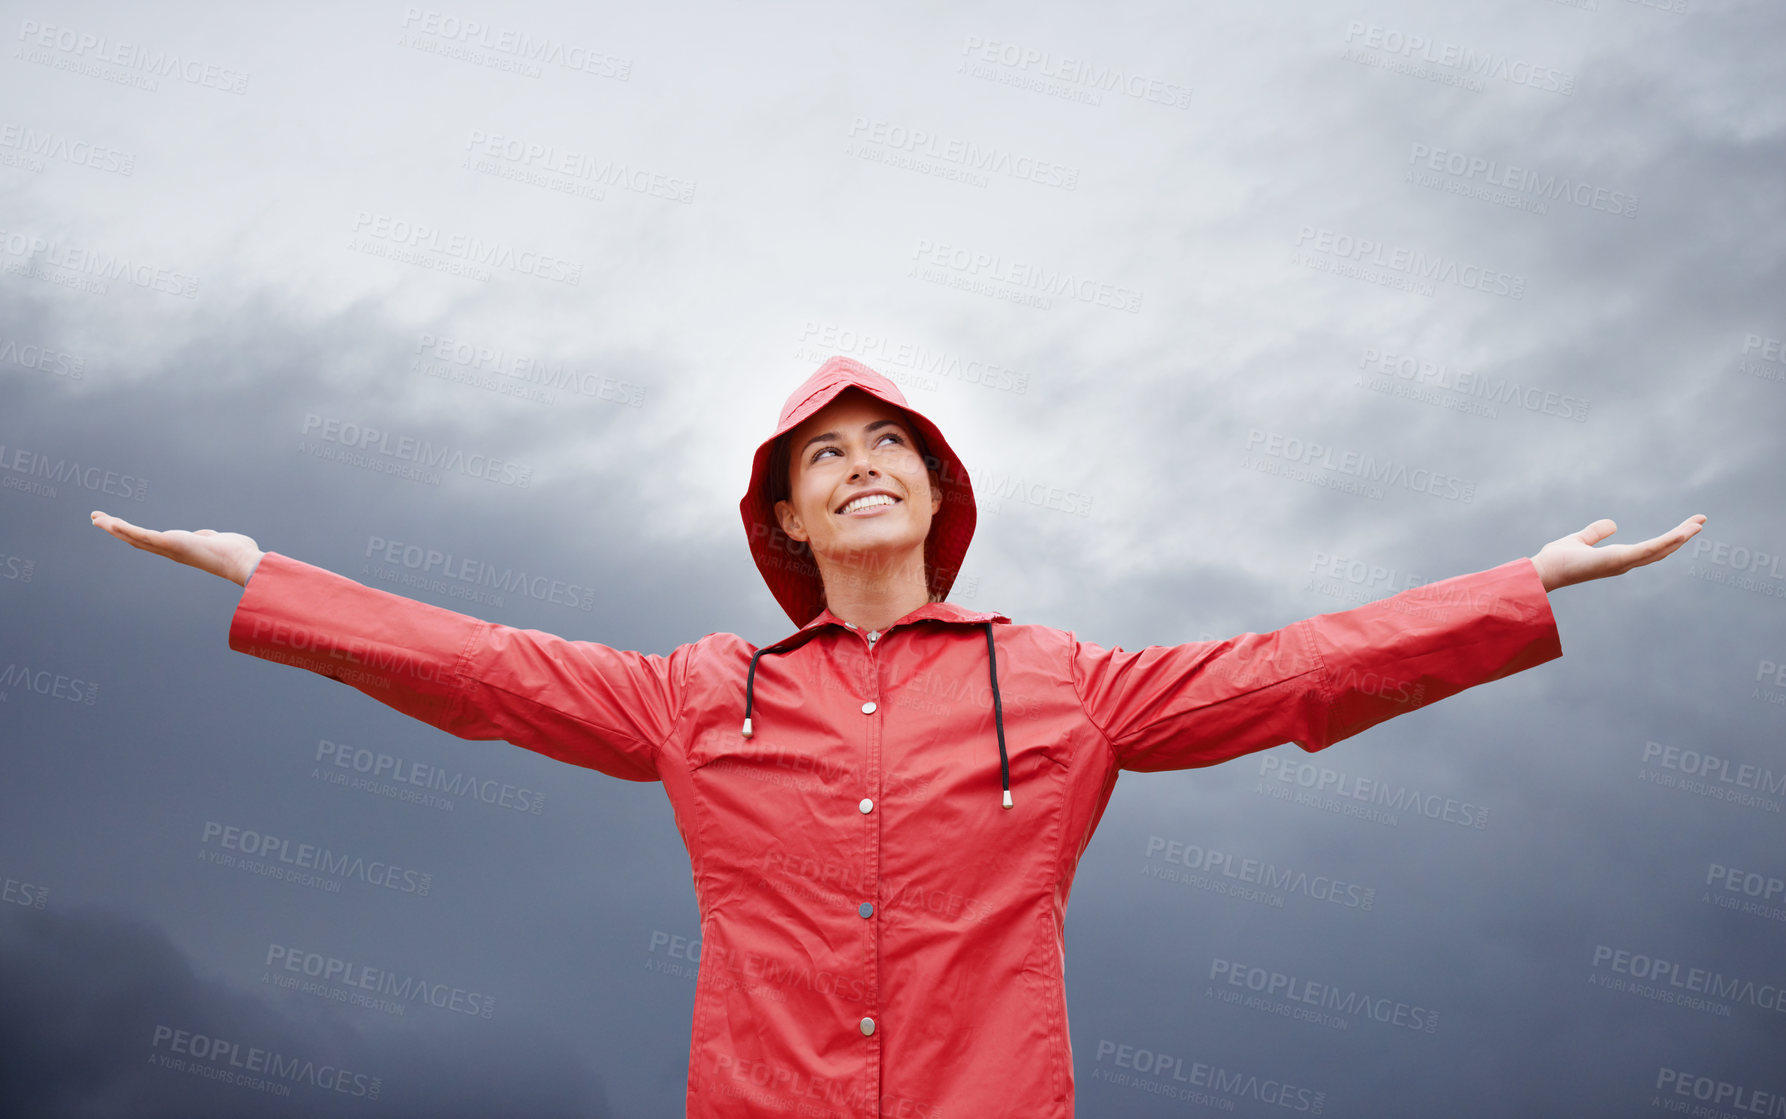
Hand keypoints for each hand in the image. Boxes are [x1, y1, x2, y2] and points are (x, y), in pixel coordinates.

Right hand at [90, 510, 264, 586]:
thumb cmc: (236, 553)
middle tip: (97, 520)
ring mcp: (169, 548)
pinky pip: (143, 536)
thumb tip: (209, 536)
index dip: (133, 534)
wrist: (242, 562)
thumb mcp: (216, 540)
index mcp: (180, 548)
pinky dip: (125, 529)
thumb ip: (208, 537)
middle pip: (136, 540)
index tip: (119, 526)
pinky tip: (110, 523)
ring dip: (114, 528)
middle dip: (116, 530)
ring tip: (96, 518)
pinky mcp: (171, 544)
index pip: (151, 541)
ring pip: (135, 538)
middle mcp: (171, 551)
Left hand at [1530, 515, 1706, 591]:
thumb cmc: (1557, 560)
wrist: (1543, 571)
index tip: (1686, 526)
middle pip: (1660, 549)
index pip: (1649, 548)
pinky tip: (1681, 534)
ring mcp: (1623, 562)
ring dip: (1680, 537)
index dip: (1669, 539)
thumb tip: (1612, 524)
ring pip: (1659, 549)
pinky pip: (1647, 550)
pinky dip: (1666, 542)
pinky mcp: (1618, 560)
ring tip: (1698, 524)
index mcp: (1617, 557)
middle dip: (1682, 536)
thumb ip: (1595, 533)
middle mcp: (1624, 563)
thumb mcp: (1580, 539)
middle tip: (1701, 521)